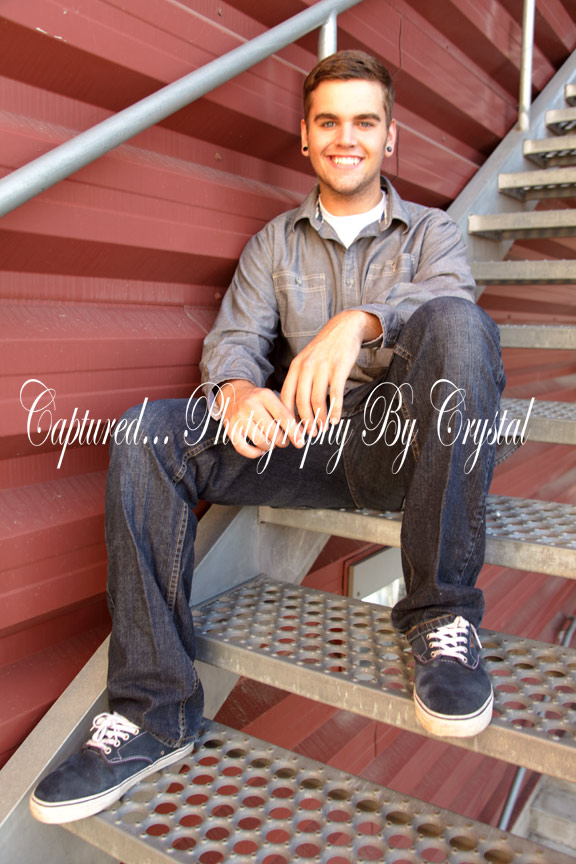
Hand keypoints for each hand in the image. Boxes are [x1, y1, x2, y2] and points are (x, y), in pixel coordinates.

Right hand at [215, 380, 304, 458]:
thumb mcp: (273, 399)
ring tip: (272, 443)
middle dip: (282, 441)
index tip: (300, 442)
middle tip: (283, 441)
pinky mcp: (229, 428)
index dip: (294, 432)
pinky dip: (254, 453)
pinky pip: (243, 448)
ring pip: (260, 441)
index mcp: (264, 395)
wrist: (233, 393)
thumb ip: (287, 414)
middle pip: (273, 431)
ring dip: (270, 446)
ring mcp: (238, 417)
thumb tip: (300, 435)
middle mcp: (250, 404)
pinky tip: (260, 450)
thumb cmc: (259, 400)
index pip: (284, 417)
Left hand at [280, 310, 380, 430]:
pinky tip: (335, 419)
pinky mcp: (339, 368)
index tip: (292, 428)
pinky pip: (335, 394)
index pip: (286, 396)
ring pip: (317, 400)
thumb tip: (296, 408)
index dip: (288, 416)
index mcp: (296, 367)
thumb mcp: (306, 360)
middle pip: (301, 401)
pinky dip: (335, 410)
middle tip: (310, 433)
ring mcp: (323, 367)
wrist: (344, 328)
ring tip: (323, 428)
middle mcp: (307, 367)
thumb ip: (300, 380)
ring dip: (320, 418)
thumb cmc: (324, 349)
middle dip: (305, 421)